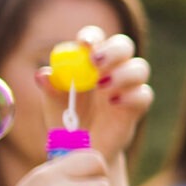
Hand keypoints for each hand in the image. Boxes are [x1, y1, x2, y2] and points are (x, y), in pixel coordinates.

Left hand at [40, 26, 153, 161]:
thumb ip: (51, 88)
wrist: (79, 149)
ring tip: (103, 86)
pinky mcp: (136, 106)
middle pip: (123, 46)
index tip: (84, 44)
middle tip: (96, 62)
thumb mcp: (54, 103)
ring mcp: (127, 86)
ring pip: (139, 68)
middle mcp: (112, 68)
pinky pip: (143, 95)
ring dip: (123, 74)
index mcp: (89, 60)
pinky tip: (113, 103)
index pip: (96, 38)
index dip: (92, 37)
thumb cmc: (66, 119)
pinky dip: (130, 96)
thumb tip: (42, 75)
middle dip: (113, 51)